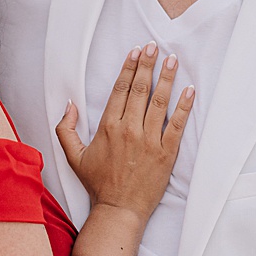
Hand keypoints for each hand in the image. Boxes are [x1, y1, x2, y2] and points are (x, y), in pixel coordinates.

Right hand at [56, 43, 193, 216]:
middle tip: (154, 46)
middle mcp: (129, 130)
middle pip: (139, 90)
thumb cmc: (98, 183)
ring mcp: (150, 141)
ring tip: (172, 59)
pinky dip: (185, 106)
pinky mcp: (167, 152)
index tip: (135, 52)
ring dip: (167, 78)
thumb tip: (69, 105)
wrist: (120, 209)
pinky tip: (190, 90)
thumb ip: (65, 129)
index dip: (128, 68)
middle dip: (147, 65)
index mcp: (107, 128)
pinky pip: (178, 125)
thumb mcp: (74, 156)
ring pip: (159, 102)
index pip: (119, 90)